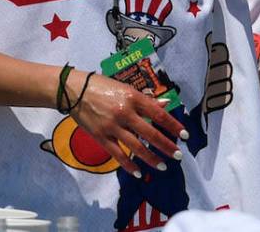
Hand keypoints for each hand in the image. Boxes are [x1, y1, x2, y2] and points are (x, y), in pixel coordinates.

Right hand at [68, 71, 185, 176]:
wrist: (74, 90)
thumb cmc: (102, 86)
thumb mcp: (125, 87)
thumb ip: (145, 99)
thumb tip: (164, 104)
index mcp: (132, 98)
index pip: (158, 114)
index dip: (173, 126)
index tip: (185, 135)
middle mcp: (124, 113)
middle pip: (150, 133)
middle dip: (166, 146)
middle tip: (178, 155)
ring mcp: (112, 126)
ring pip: (136, 147)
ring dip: (151, 158)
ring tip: (163, 166)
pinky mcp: (101, 136)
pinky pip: (118, 154)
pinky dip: (129, 165)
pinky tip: (138, 173)